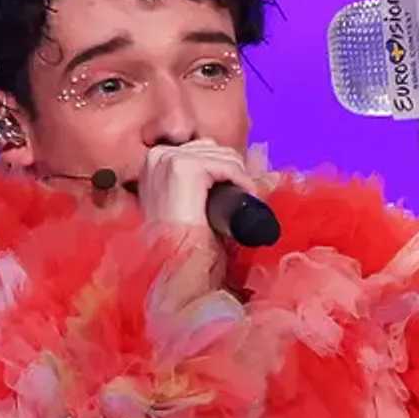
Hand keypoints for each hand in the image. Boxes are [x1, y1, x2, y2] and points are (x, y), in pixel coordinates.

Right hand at [138, 139, 258, 306]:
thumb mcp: (194, 207)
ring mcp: (167, 160)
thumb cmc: (185, 245)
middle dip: (233, 172)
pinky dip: (243, 181)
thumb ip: (211, 187)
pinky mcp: (183, 167)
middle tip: (243, 200)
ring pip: (223, 155)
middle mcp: (156, 157)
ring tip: (242, 204)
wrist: (177, 268)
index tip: (239, 191)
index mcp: (152, 163)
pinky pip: (227, 164)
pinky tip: (245, 199)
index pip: (200, 151)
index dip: (224, 170)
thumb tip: (266, 174)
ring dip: (240, 178)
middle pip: (212, 148)